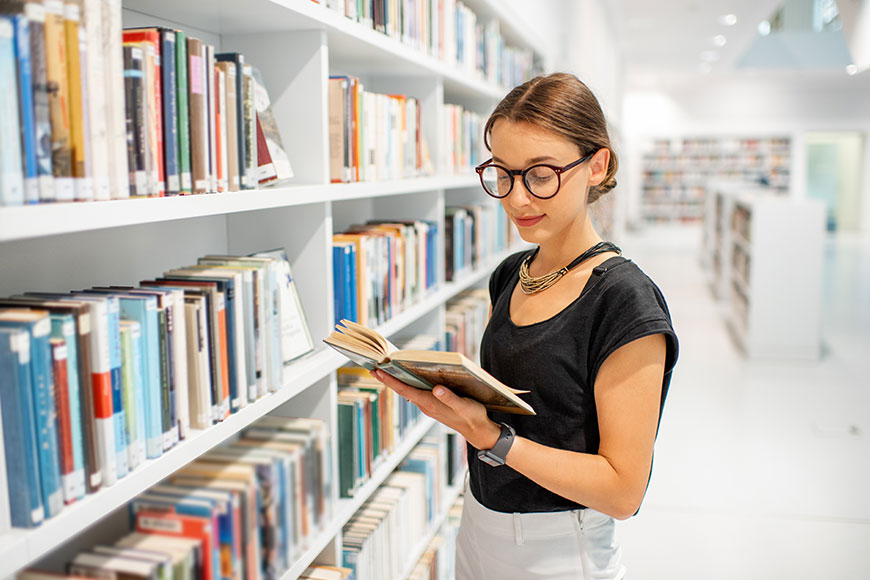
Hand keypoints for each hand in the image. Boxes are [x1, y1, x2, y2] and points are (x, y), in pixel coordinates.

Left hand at [369, 369, 501, 449]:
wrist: (478, 430)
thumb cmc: (472, 417)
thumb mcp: (464, 406)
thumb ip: (450, 398)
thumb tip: (437, 388)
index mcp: (430, 403)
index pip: (405, 390)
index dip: (391, 381)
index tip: (377, 372)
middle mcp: (426, 405)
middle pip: (403, 390)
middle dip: (388, 379)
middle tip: (374, 367)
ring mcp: (429, 405)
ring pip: (409, 391)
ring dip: (397, 381)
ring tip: (386, 369)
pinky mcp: (435, 404)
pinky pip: (416, 392)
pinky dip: (408, 384)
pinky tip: (408, 377)